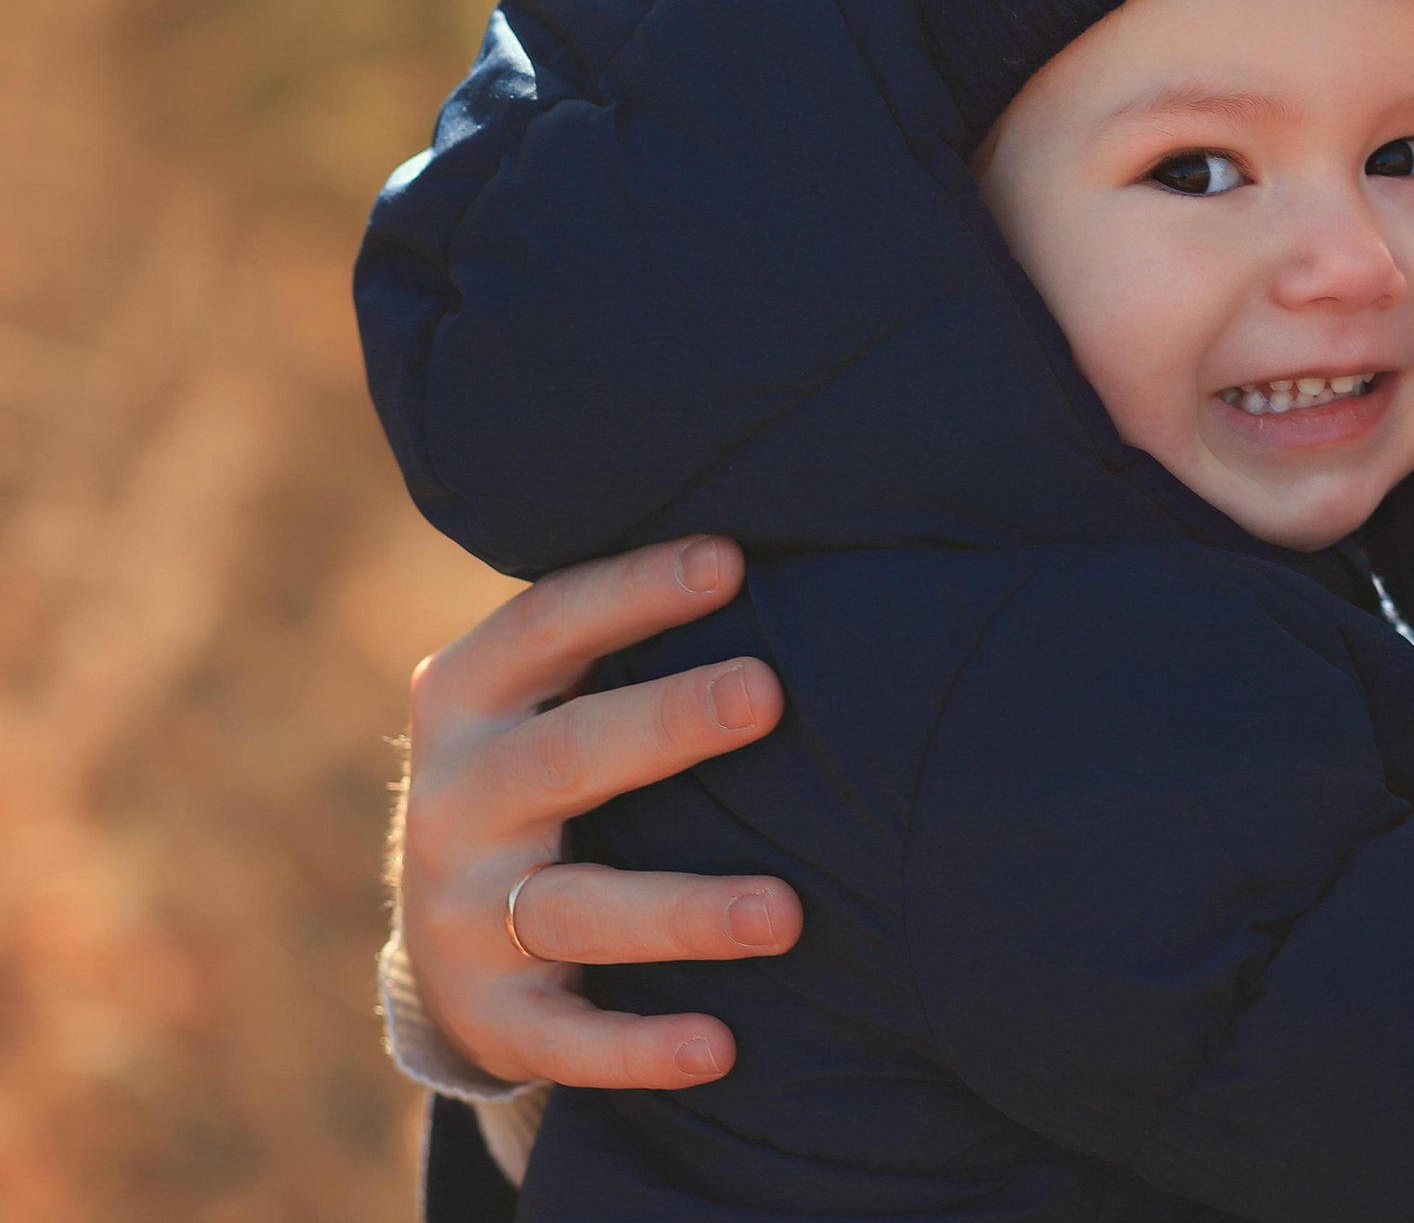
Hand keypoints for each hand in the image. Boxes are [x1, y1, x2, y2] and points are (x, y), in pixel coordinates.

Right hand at [396, 535, 805, 1087]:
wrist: (446, 934)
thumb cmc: (547, 773)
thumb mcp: (547, 699)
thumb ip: (615, 640)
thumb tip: (764, 545)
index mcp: (469, 699)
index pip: (548, 626)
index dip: (633, 592)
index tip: (731, 560)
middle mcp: (455, 802)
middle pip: (565, 756)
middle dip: (667, 723)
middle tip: (767, 692)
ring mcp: (466, 913)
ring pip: (576, 908)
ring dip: (683, 910)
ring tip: (788, 912)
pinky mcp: (496, 1017)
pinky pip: (567, 1038)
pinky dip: (640, 1047)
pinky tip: (720, 1047)